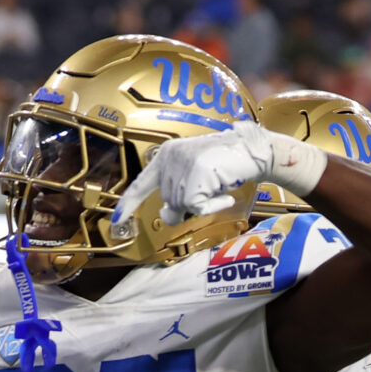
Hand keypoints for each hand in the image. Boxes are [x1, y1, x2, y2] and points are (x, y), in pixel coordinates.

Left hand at [115, 122, 317, 224]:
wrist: (253, 150)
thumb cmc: (227, 165)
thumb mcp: (197, 178)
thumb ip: (178, 194)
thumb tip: (170, 217)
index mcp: (166, 154)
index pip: (143, 183)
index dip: (130, 203)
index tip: (117, 221)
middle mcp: (170, 156)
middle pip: (169, 201)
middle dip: (188, 203)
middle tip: (209, 189)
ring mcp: (182, 164)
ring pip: (183, 206)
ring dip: (203, 204)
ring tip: (218, 186)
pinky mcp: (195, 174)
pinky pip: (197, 208)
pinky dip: (212, 207)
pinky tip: (223, 193)